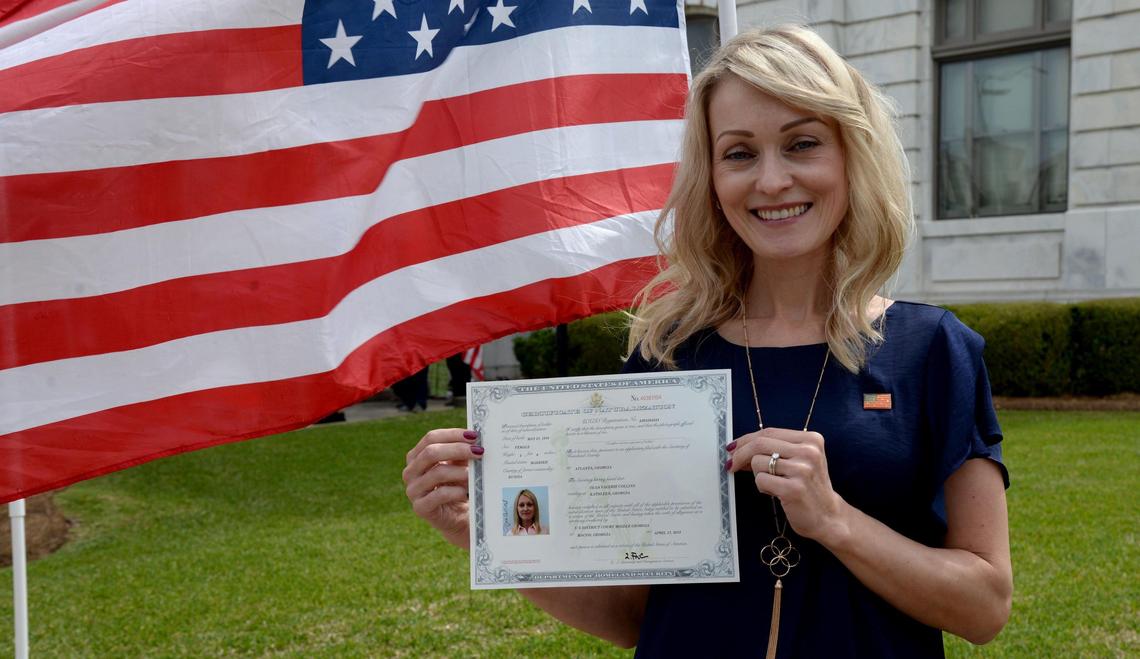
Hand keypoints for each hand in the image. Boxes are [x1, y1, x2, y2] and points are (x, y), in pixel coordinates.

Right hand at [403, 428, 484, 549]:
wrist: (458, 517)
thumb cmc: (458, 486)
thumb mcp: (459, 465)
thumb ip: (462, 451)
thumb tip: (476, 438)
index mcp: (416, 456)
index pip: (431, 438)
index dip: (453, 434)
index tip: (474, 436)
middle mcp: (410, 472)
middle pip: (431, 452)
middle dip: (458, 449)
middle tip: (479, 452)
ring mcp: (413, 490)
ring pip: (437, 473)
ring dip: (460, 472)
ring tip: (475, 474)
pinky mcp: (420, 508)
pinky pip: (440, 494)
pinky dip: (457, 491)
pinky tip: (467, 491)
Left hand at [728, 427, 846, 542]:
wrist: (828, 516)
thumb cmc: (809, 487)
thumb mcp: (801, 460)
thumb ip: (776, 448)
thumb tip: (740, 446)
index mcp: (811, 439)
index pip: (769, 432)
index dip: (746, 439)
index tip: (733, 447)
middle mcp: (809, 452)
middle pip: (760, 443)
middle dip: (740, 454)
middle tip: (731, 464)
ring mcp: (802, 470)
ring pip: (758, 462)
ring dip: (758, 475)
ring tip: (773, 484)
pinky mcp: (793, 489)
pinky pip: (760, 480)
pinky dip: (762, 487)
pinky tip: (775, 492)